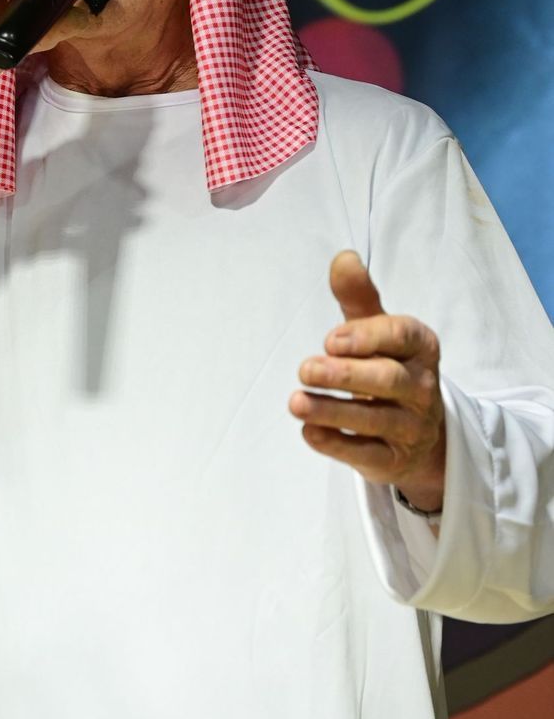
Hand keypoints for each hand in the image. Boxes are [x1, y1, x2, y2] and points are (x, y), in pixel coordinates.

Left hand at [288, 251, 445, 516]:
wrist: (421, 435)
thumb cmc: (389, 366)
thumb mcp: (378, 330)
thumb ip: (359, 298)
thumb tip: (343, 258)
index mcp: (421, 348)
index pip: (403, 336)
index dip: (367, 336)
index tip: (330, 339)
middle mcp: (422, 388)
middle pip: (388, 379)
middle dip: (345, 375)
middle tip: (306, 368)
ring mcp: (411, 427)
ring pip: (374, 420)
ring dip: (332, 411)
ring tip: (296, 401)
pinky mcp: (393, 461)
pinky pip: (366, 454)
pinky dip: (336, 445)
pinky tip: (308, 432)